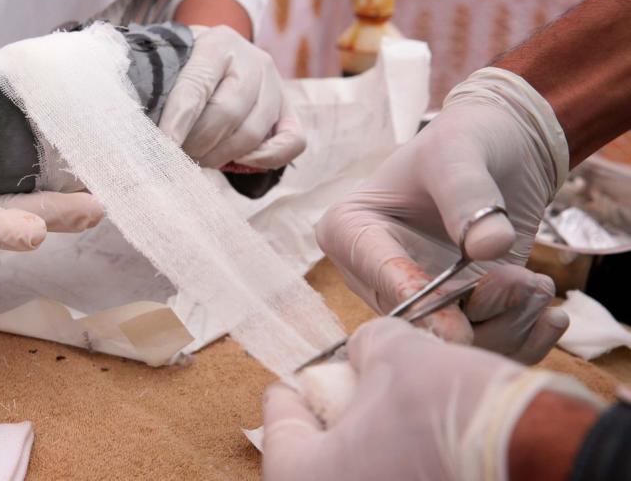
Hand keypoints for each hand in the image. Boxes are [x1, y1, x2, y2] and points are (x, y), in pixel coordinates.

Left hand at [159, 25, 304, 169]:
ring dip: (220, 156)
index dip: (177, 121)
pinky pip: (292, 142)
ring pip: (252, 133)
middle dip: (197, 143)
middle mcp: (253, 60)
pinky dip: (266, 159)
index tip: (161, 146)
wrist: (220, 56)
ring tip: (197, 159)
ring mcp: (276, 84)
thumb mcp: (172, 66)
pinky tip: (239, 161)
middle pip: (227, 113)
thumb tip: (151, 137)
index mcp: (218, 44)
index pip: (196, 87)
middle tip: (175, 156)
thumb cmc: (187, 66)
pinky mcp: (290, 109)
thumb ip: (163, 93)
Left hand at [262, 318, 601, 480]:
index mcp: (304, 474)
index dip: (290, 393)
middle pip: (317, 458)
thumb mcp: (396, 353)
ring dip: (369, 443)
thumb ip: (365, 348)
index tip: (293, 379)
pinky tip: (418, 436)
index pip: (280, 427)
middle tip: (343, 391)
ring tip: (388, 409)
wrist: (536, 452)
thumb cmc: (449, 407)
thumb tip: (365, 352)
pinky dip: (397, 460)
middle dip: (332, 420)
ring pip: (359, 471)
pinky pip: (394, 478)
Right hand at [316, 68, 570, 362]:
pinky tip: (544, 307)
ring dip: (506, 322)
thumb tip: (489, 247)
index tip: (459, 328)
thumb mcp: (459, 151)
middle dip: (476, 314)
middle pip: (415, 320)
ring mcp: (411, 300)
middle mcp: (371, 275)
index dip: (419, 303)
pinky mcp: (450, 314)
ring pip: (451, 341)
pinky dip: (519, 335)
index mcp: (348, 232)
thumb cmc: (465, 140)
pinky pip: (479, 343)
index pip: (379, 275)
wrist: (500, 153)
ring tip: (536, 285)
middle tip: (525, 284)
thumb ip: (468, 193)